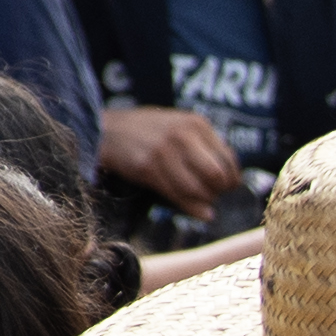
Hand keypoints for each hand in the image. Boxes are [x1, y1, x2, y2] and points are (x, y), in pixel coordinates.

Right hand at [99, 104, 241, 212]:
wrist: (104, 129)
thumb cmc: (144, 130)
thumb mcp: (178, 126)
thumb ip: (203, 147)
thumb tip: (231, 180)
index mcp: (195, 123)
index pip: (228, 159)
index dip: (231, 179)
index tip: (226, 187)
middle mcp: (182, 135)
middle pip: (217, 176)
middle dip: (218, 192)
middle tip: (212, 196)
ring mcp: (164, 151)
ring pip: (198, 190)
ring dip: (204, 202)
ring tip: (200, 202)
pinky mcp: (148, 168)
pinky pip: (178, 196)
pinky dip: (192, 209)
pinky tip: (197, 211)